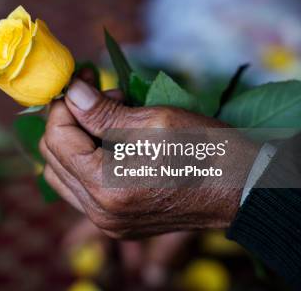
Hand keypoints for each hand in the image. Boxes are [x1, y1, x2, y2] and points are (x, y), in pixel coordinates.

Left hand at [39, 78, 258, 238]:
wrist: (246, 190)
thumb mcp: (154, 121)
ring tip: (111, 117)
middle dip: (70, 119)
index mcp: (106, 187)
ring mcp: (109, 223)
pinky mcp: (119, 223)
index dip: (64, 104)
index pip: (58, 138)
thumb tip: (71, 92)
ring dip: (77, 140)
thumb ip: (102, 111)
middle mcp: (100, 213)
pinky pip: (83, 190)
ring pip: (64, 175)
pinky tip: (114, 140)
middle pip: (54, 158)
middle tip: (99, 93)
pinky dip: (88, 161)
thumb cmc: (207, 151)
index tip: (82, 78)